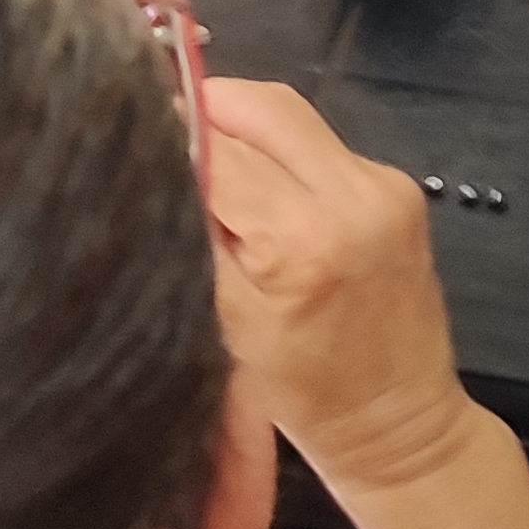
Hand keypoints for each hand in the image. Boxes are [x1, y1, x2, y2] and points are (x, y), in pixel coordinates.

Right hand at [201, 78, 475, 500]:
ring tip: (203, 160)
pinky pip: (320, 141)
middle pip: (259, 106)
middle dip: (205, 110)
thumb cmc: (300, 394)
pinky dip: (279, 151)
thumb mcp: (226, 323)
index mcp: (302, 239)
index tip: (128, 142)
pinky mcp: (399, 184)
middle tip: (162, 137)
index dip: (168, 137)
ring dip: (241, 125)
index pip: (218, 151)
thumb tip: (159, 163)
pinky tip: (259, 188)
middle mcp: (352, 194)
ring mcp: (384, 183)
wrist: (397, 421)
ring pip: (289, 114)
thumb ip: (196, 236)